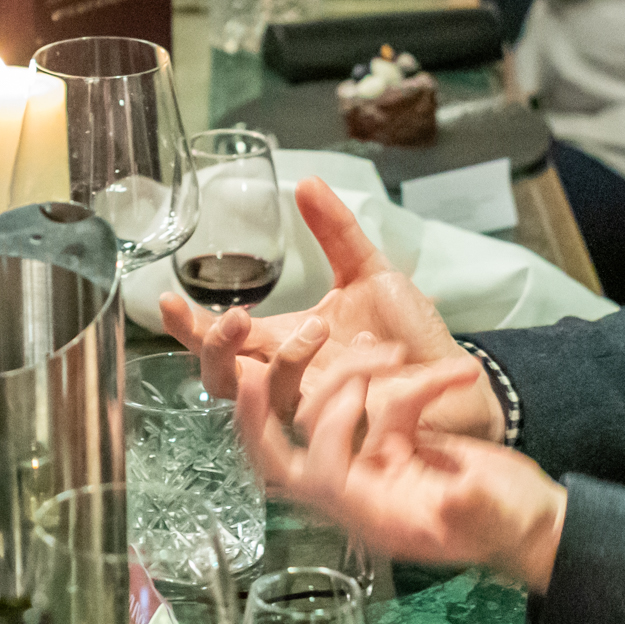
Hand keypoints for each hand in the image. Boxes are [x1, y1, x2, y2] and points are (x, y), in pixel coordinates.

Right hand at [158, 179, 498, 438]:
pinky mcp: (349, 441)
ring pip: (268, 402)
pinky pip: (324, 422)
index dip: (187, 327)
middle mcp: (289, 386)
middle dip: (215, 348)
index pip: (220, 344)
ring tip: (321, 324)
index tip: (166, 299)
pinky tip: (376, 353)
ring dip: (288, 360)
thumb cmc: (410, 337)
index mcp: (284, 346)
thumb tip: (304, 182)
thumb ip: (335, 232)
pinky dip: (347, 380)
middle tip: (238, 317)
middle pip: (220, 383)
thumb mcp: (371, 273)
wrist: (458, 383)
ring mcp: (315, 417)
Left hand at [233, 356, 563, 590]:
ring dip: (365, 369)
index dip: (279, 432)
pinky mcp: (401, 434)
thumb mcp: (492, 519)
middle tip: (298, 344)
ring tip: (404, 355)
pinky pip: (391, 395)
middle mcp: (361, 483)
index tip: (273, 386)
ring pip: (343, 401)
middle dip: (289, 391)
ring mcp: (378, 456)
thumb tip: (455, 493)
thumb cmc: (511, 530)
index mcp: (366, 511)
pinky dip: (422, 377)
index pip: (303, 471)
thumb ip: (469, 505)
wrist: (533, 522)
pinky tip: (460, 372)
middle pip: (298, 435)